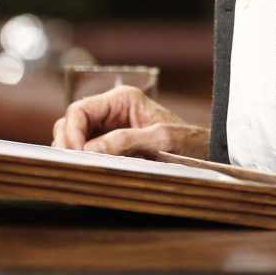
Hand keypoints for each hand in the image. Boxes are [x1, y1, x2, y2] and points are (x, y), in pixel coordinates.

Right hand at [51, 86, 210, 158]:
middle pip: (71, 123)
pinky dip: (83, 162)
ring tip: (80, 173)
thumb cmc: (191, 144)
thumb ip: (126, 141)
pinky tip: (88, 175)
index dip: (71, 133)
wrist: (207, 155)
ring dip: (73, 154)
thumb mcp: (162, 141)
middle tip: (72, 168)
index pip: (79, 110)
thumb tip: (89, 150)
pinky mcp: (112, 146)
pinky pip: (87, 152)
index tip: (76, 156)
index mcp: (122, 99)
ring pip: (75, 138)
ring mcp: (111, 128)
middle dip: (67, 144)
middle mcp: (112, 111)